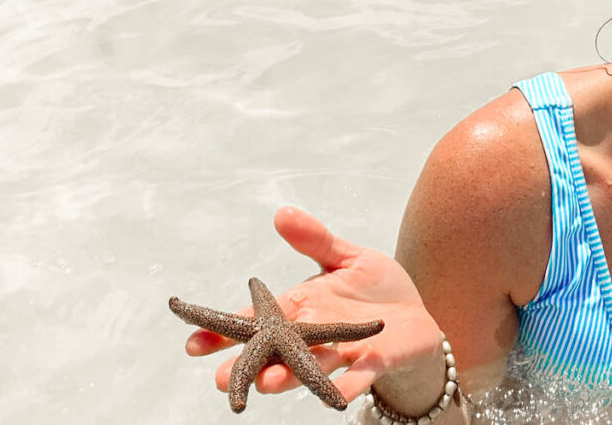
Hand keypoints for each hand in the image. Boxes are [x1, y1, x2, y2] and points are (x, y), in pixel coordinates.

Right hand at [184, 206, 441, 404]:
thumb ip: (316, 240)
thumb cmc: (378, 288)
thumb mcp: (348, 257)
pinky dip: (347, 386)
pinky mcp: (374, 362)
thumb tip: (281, 212)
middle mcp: (315, 335)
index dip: (226, 332)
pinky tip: (335, 398)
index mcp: (301, 308)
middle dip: (249, 366)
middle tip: (220, 379)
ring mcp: (343, 351)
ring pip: (310, 367)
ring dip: (289, 377)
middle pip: (275, 352)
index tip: (193, 343)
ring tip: (266, 384)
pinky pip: (359, 376)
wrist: (418, 315)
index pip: (257, 321)